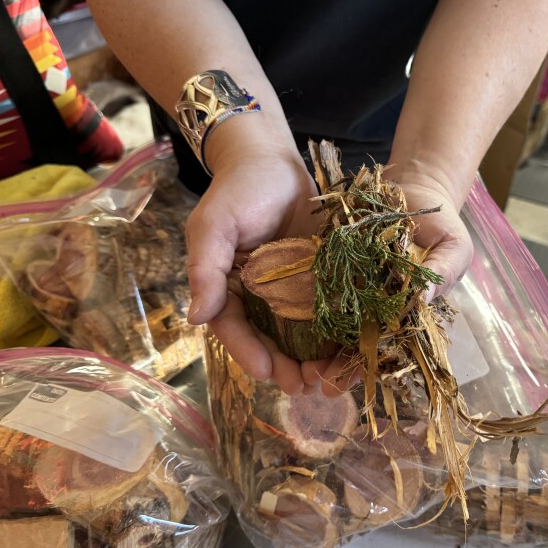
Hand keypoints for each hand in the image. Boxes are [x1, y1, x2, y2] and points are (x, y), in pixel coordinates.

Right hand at [185, 142, 320, 394]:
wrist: (275, 160)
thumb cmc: (239, 190)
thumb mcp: (214, 225)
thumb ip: (205, 269)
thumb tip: (195, 318)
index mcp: (228, 289)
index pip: (235, 329)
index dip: (249, 353)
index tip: (267, 373)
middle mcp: (260, 297)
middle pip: (271, 341)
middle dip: (286, 367)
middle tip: (303, 387)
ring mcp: (293, 291)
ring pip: (302, 335)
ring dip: (314, 360)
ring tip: (328, 380)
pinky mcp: (323, 280)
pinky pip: (330, 313)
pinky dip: (340, 335)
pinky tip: (352, 352)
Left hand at [301, 172, 472, 397]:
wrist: (416, 189)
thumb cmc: (442, 225)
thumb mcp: (453, 248)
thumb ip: (441, 272)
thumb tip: (422, 297)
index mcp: (400, 312)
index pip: (379, 347)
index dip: (360, 366)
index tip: (338, 382)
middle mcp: (372, 304)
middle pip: (347, 341)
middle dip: (329, 365)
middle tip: (309, 383)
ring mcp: (351, 284)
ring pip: (326, 320)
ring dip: (307, 345)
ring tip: (289, 366)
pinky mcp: (333, 261)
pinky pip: (313, 283)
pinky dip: (296, 301)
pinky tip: (275, 317)